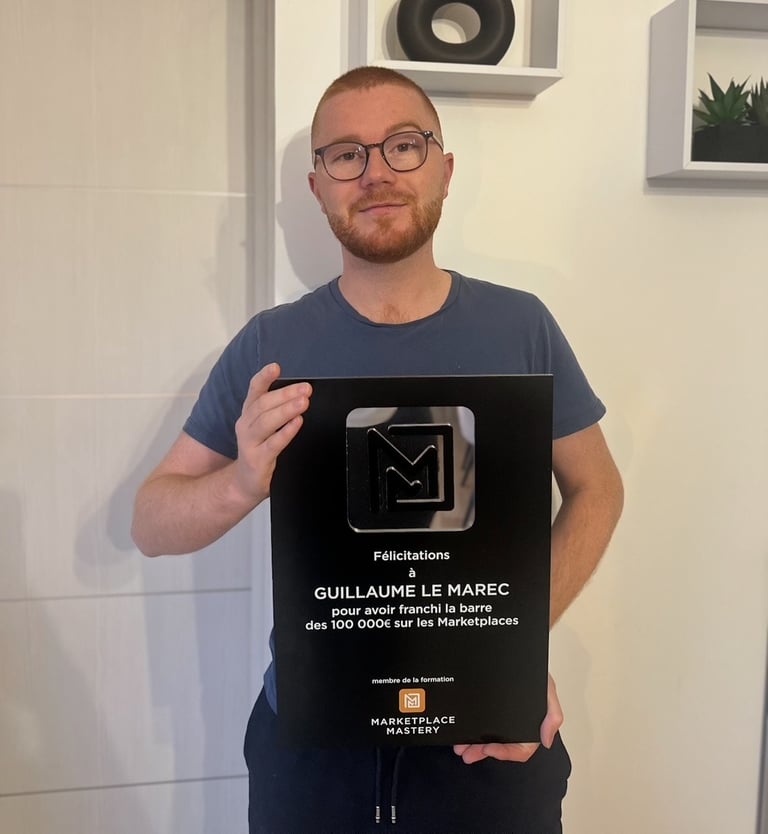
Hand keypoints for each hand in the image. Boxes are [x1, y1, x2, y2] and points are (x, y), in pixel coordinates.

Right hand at [232, 363, 311, 502]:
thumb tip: (300, 393)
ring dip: (286, 410)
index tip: (276, 367)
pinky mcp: (257, 460)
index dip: (264, 378)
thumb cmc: (259, 452)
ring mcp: (249, 443)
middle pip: (263, 405)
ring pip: (266, 422)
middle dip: (285, 394)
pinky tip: (297, 423)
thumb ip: (276, 411)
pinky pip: (273, 444)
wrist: (244, 484)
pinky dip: (286, 432)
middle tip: (305, 388)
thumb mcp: (264, 428)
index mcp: (249, 414)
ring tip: (303, 402)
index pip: (254, 391)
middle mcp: (245, 426)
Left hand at [453, 674, 562, 764]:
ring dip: (473, 745)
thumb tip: (547, 741)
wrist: (519, 651)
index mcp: (531, 727)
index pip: (520, 749)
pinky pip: (479, 724)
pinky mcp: (488, 708)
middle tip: (466, 753)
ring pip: (487, 738)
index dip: (506, 753)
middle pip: (500, 746)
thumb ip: (553, 715)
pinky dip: (469, 730)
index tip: (490, 749)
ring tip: (460, 747)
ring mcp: (501, 717)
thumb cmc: (536, 673)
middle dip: (481, 752)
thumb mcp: (548, 691)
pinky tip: (461, 732)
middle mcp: (515, 725)